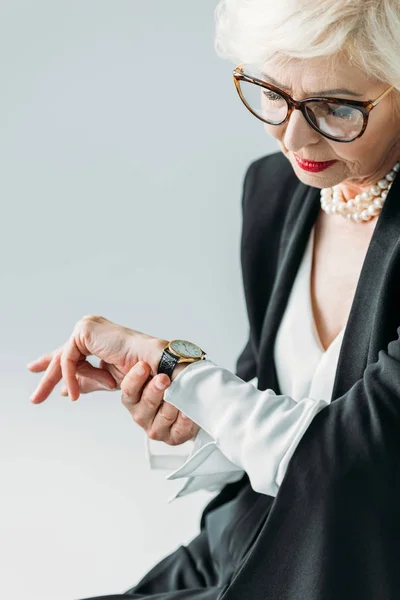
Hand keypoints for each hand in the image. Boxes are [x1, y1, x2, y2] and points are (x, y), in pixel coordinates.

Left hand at [27, 315, 166, 402]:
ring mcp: (88, 328)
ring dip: (67, 381)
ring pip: (64, 360)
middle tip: (35, 398)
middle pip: (64, 356)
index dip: (59, 373)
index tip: (55, 389)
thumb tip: (68, 391)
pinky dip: (72, 377)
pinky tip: (74, 393)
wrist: (155, 366)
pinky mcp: (85, 330)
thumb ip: (86, 381)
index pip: (72, 355)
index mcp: (98, 339)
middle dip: (49, 377)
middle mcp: (91, 331)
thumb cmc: (139, 373)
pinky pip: (69, 359)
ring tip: (59, 397)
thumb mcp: (105, 380)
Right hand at [120, 361, 199, 444]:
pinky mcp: (173, 436)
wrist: (191, 394)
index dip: (135, 378)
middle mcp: (142, 413)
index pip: (128, 390)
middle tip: (163, 378)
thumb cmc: (170, 377)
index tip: (144, 366)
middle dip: (155, 390)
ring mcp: (157, 426)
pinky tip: (187, 412)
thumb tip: (133, 353)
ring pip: (164, 417)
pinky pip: (178, 431)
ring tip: (178, 393)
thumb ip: (144, 359)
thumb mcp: (153, 361)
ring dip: (172, 404)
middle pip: (146, 404)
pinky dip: (184, 421)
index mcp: (133, 397)